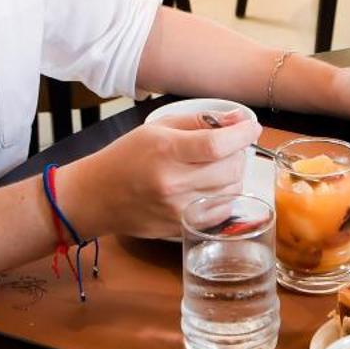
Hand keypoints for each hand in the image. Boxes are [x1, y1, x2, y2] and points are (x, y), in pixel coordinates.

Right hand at [58, 109, 260, 238]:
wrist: (97, 196)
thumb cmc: (126, 157)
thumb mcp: (158, 128)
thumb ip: (200, 122)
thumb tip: (238, 120)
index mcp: (166, 152)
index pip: (218, 144)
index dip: (242, 134)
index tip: (252, 126)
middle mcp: (174, 183)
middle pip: (230, 168)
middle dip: (239, 152)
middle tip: (230, 145)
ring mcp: (179, 210)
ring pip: (231, 191)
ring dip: (234, 174)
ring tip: (218, 164)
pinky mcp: (182, 228)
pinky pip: (222, 213)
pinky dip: (226, 197)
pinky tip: (212, 186)